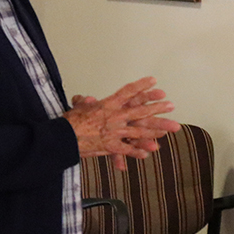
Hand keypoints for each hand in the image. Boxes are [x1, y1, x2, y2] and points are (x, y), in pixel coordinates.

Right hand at [64, 77, 179, 165]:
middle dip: (157, 108)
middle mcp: (115, 117)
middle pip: (141, 111)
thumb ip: (85, 103)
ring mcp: (115, 132)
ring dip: (156, 130)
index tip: (153, 80)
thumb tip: (86, 98)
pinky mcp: (111, 146)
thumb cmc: (69, 121)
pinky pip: (128, 149)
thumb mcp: (78, 108)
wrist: (63, 138)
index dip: (141, 86)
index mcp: (108, 104)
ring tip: (169, 129)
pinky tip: (148, 152)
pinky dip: (137, 151)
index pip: (128, 92)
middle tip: (171, 105)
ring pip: (140, 131)